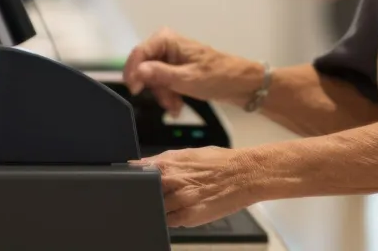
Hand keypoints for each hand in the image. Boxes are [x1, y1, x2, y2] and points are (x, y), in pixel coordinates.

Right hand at [123, 28, 262, 114]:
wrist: (241, 84)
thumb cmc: (218, 77)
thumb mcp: (186, 79)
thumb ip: (159, 74)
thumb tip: (137, 71)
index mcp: (168, 39)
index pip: (139, 53)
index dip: (133, 72)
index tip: (135, 90)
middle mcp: (167, 44)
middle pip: (145, 67)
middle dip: (155, 88)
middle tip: (167, 102)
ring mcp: (171, 57)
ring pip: (153, 78)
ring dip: (163, 95)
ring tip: (176, 107)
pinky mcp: (176, 68)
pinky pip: (163, 82)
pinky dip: (168, 94)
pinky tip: (177, 105)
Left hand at [132, 147, 262, 226]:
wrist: (245, 174)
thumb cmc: (220, 163)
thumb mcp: (188, 154)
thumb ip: (163, 162)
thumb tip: (140, 165)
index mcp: (168, 162)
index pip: (136, 173)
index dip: (132, 179)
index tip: (133, 182)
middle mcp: (171, 180)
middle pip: (142, 192)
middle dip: (145, 194)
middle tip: (159, 192)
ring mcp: (178, 199)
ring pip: (156, 208)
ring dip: (161, 207)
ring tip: (178, 201)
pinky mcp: (188, 216)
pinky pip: (169, 222)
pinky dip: (171, 218)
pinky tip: (183, 210)